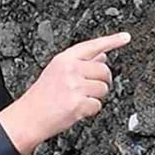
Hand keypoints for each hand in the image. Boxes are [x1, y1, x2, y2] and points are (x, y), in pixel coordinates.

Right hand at [0, 31, 131, 154]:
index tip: (126, 37)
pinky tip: (76, 110)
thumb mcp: (56, 71)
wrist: (28, 117)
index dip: (112, 41)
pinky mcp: (78, 103)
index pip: (93, 46)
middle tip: (89, 89)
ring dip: (95, 97)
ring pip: (103, 89)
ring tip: (78, 99)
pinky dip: (90, 110)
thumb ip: (79, 63)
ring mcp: (74, 86)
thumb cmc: (42, 96)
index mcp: (65, 58)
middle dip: (102, 81)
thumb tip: (102, 56)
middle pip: (104, 71)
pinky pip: (98, 105)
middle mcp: (70, 69)